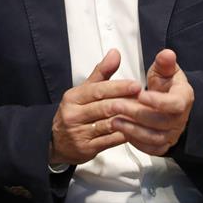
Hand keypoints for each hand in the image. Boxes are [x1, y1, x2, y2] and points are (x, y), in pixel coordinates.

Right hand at [50, 49, 141, 164]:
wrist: (56, 141)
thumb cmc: (74, 112)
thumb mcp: (83, 91)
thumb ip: (101, 73)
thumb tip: (115, 53)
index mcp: (73, 98)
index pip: (97, 91)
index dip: (118, 88)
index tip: (136, 85)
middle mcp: (74, 115)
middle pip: (104, 107)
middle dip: (127, 103)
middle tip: (146, 100)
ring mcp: (79, 133)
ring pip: (109, 125)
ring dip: (129, 120)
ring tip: (145, 115)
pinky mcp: (87, 149)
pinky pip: (110, 141)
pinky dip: (125, 135)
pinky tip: (137, 130)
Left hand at [111, 49, 193, 155]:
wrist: (165, 102)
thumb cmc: (164, 85)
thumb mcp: (164, 70)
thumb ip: (164, 63)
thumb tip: (167, 54)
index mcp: (184, 98)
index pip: (176, 104)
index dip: (158, 101)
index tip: (139, 95)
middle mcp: (181, 119)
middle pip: (161, 122)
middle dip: (136, 114)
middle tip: (116, 105)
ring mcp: (172, 133)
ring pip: (155, 137)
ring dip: (132, 129)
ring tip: (113, 120)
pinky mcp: (163, 144)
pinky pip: (151, 148)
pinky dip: (135, 141)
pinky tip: (121, 131)